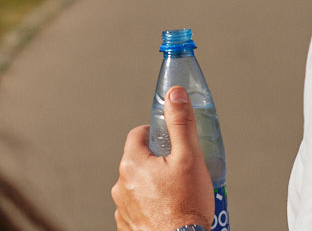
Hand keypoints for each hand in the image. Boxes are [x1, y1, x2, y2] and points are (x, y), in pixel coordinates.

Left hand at [112, 86, 214, 230]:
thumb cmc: (186, 206)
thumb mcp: (190, 156)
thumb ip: (180, 122)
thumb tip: (174, 95)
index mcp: (132, 164)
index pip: (138, 133)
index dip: (157, 133)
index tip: (172, 141)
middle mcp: (121, 185)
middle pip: (139, 159)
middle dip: (159, 160)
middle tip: (181, 169)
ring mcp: (122, 208)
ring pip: (138, 184)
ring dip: (154, 184)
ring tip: (178, 193)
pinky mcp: (128, 226)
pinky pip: (138, 207)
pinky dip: (151, 205)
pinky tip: (169, 209)